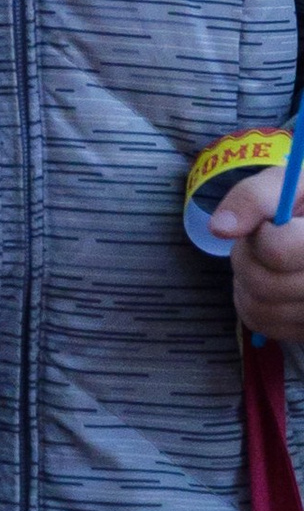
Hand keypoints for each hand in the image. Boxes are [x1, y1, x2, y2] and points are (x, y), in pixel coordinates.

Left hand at [210, 172, 303, 346]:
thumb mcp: (291, 183)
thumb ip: (253, 198)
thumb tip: (219, 228)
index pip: (276, 252)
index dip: (260, 236)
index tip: (269, 226)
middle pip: (263, 284)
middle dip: (247, 257)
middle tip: (260, 243)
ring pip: (259, 310)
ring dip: (245, 282)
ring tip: (263, 262)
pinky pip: (265, 327)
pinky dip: (254, 304)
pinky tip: (269, 285)